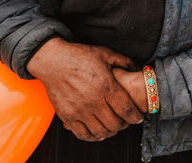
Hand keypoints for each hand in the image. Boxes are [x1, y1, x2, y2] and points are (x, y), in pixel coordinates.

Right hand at [26, 38, 142, 141]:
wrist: (53, 61)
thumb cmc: (78, 56)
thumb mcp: (105, 54)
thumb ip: (123, 61)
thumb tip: (135, 67)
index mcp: (106, 86)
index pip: (126, 108)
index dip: (135, 116)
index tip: (138, 117)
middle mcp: (94, 101)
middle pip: (115, 123)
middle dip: (124, 125)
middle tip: (126, 122)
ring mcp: (80, 110)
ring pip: (100, 131)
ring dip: (110, 132)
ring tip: (112, 127)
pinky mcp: (67, 116)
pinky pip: (82, 134)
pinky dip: (92, 137)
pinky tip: (97, 132)